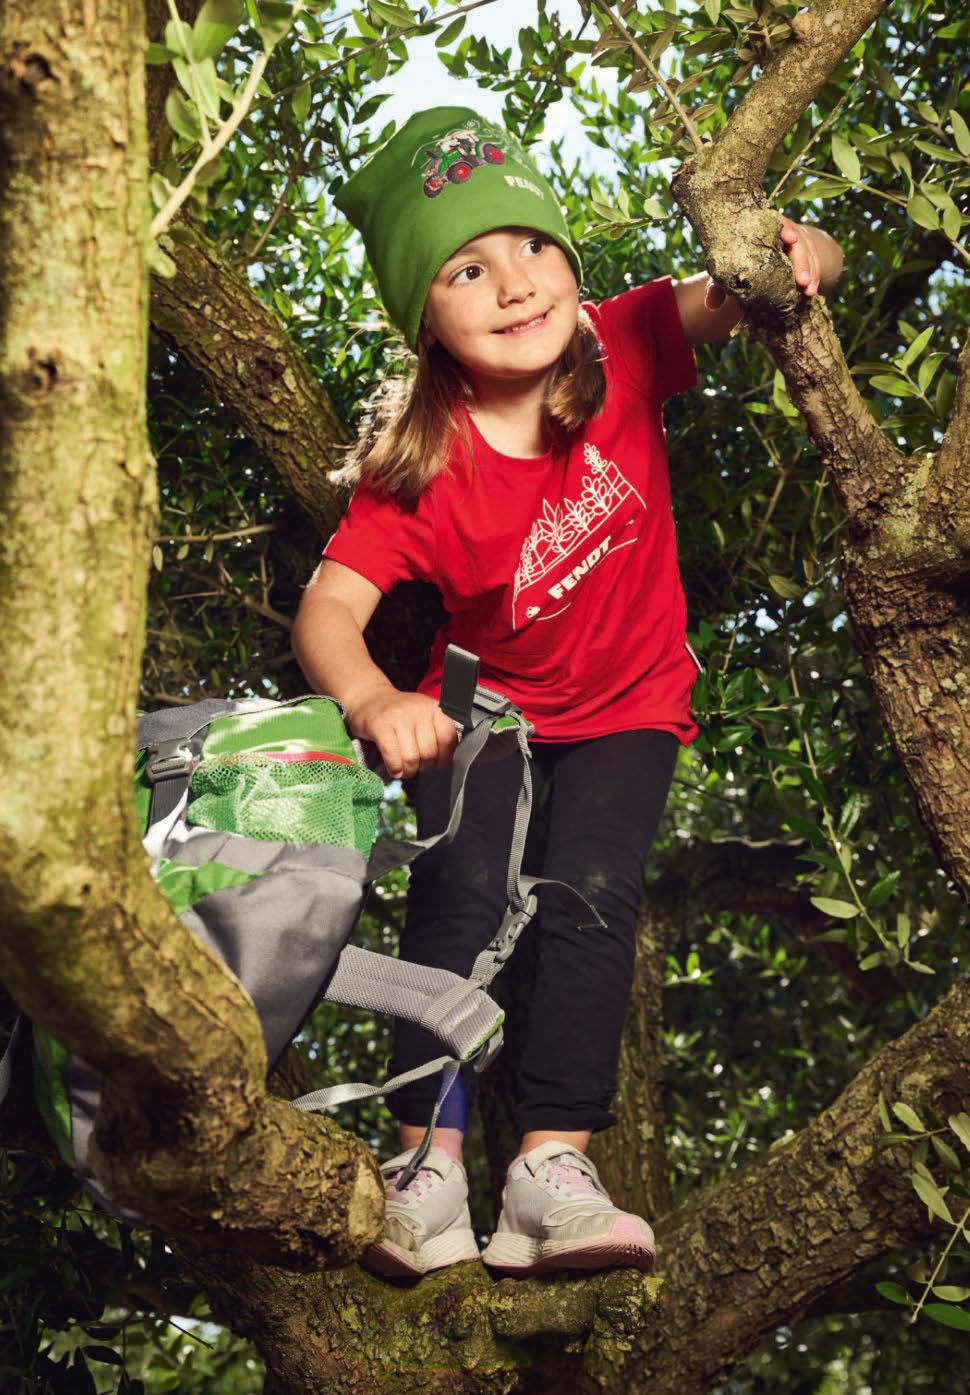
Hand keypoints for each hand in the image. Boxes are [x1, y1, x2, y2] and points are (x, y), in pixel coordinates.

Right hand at [347, 686, 458, 779]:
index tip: (436, 763)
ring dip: (408, 771)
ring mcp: (399, 717)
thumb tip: (447, 763)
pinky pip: (393, 756)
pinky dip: (394, 768)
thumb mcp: (423, 717)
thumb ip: (438, 734)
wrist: (369, 698)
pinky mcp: (381, 726)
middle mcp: (419, 709)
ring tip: (403, 768)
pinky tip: (393, 768)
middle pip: (430, 753)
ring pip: (412, 758)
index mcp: (434, 708)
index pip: (448, 739)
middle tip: (415, 765)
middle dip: (423, 767)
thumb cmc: (398, 714)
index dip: (444, 758)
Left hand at [700, 216, 825, 311]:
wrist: (763, 256)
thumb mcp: (730, 270)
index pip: (776, 222)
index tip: (789, 237)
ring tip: (809, 292)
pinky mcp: (807, 254)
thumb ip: (718, 285)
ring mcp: (799, 241)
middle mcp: (784, 231)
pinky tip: (812, 293)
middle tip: (801, 281)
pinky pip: (814, 264)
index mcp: (763, 228)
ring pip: (809, 253)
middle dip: (801, 261)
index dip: (784, 227)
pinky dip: (815, 278)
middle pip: (798, 241)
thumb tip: (709, 305)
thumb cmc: (742, 260)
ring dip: (811, 273)